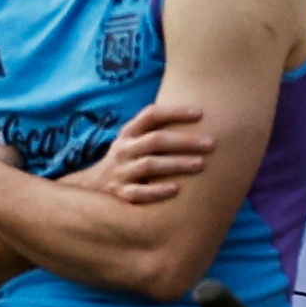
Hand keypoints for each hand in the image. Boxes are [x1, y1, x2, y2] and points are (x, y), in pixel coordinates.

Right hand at [73, 100, 217, 205]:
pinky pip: (138, 193)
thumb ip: (158, 128)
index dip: (175, 112)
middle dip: (184, 141)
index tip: (201, 113)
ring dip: (176, 164)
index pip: (151, 115)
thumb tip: (203, 114)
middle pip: (154, 141)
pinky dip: (157, 191)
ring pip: (149, 165)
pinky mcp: (121, 194)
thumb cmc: (130, 159)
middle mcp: (123, 150)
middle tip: (211, 143)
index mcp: (128, 133)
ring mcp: (121, 172)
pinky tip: (176, 190)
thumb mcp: (134, 140)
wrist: (94, 188)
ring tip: (201, 164)